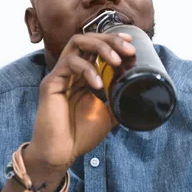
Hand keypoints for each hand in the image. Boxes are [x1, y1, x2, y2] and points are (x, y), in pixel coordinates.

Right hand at [26, 32, 134, 173]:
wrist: (61, 153)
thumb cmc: (80, 134)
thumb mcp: (108, 114)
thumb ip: (118, 101)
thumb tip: (140, 95)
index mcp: (83, 75)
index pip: (96, 47)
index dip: (113, 40)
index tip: (131, 44)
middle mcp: (70, 70)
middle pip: (87, 39)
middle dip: (110, 39)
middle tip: (128, 49)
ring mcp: (60, 74)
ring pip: (77, 43)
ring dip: (100, 47)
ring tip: (116, 60)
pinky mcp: (51, 83)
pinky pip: (69, 64)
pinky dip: (88, 70)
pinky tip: (98, 85)